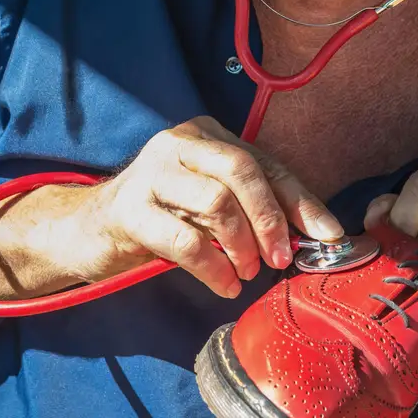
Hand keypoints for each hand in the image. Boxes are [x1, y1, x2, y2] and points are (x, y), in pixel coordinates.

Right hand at [76, 115, 341, 298]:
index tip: (328, 236)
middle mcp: (177, 142)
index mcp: (205, 134)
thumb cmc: (163, 216)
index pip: (265, 163)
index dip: (301, 202)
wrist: (90, 231)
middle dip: (270, 219)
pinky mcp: (129, 209)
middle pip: (241, 171)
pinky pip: (184, 239)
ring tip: (246, 272)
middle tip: (280, 258)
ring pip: (216, 201)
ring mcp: (150, 172)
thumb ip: (254, 207)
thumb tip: (315, 233)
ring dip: (241, 245)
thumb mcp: (211, 203)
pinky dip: (213, 267)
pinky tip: (223, 283)